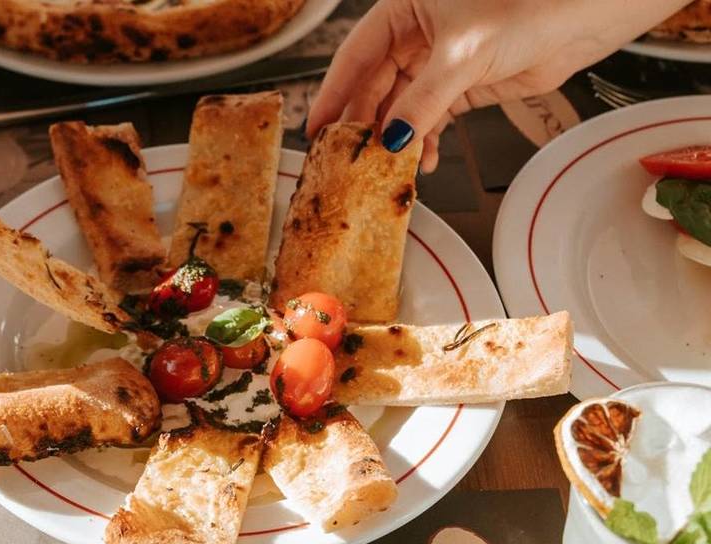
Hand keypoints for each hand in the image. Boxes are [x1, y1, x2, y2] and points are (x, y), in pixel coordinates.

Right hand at [308, 0, 690, 172]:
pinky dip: (426, 141)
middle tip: (351, 159)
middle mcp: (416, 35)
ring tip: (390, 168)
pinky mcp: (463, 85)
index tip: (318, 129)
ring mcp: (439, 62)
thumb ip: (421, 100)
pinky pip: (431, 118)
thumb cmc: (528, 6)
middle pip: (375, 86)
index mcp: (403, 10)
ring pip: (402, 107)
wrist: (586, 16)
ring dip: (398, 139)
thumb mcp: (462, 55)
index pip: (355, 56)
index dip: (334, 94)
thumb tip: (390, 139)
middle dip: (366, 124)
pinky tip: (424, 161)